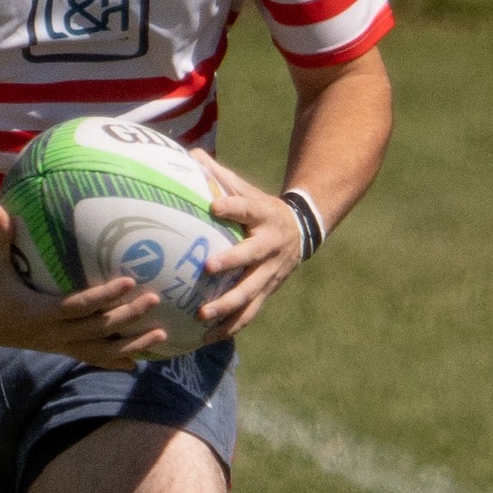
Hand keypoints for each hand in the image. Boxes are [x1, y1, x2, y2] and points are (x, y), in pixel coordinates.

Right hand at [0, 203, 169, 370]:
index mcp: (37, 313)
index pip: (78, 306)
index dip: (104, 297)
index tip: (129, 282)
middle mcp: (50, 334)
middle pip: (97, 330)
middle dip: (127, 317)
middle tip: (155, 299)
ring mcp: (55, 345)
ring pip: (99, 351)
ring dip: (131, 345)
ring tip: (161, 334)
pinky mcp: (57, 348)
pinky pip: (90, 357)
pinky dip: (114, 360)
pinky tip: (137, 363)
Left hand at [192, 151, 303, 341]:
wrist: (302, 230)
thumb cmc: (261, 208)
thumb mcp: (247, 188)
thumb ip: (219, 175)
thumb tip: (190, 153)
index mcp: (264, 215)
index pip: (248, 207)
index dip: (233, 205)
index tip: (214, 205)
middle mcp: (270, 245)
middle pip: (252, 256)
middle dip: (232, 263)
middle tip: (208, 268)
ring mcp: (271, 272)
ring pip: (251, 292)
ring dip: (228, 306)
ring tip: (202, 317)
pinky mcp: (268, 291)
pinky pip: (250, 313)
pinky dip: (230, 327)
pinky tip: (206, 339)